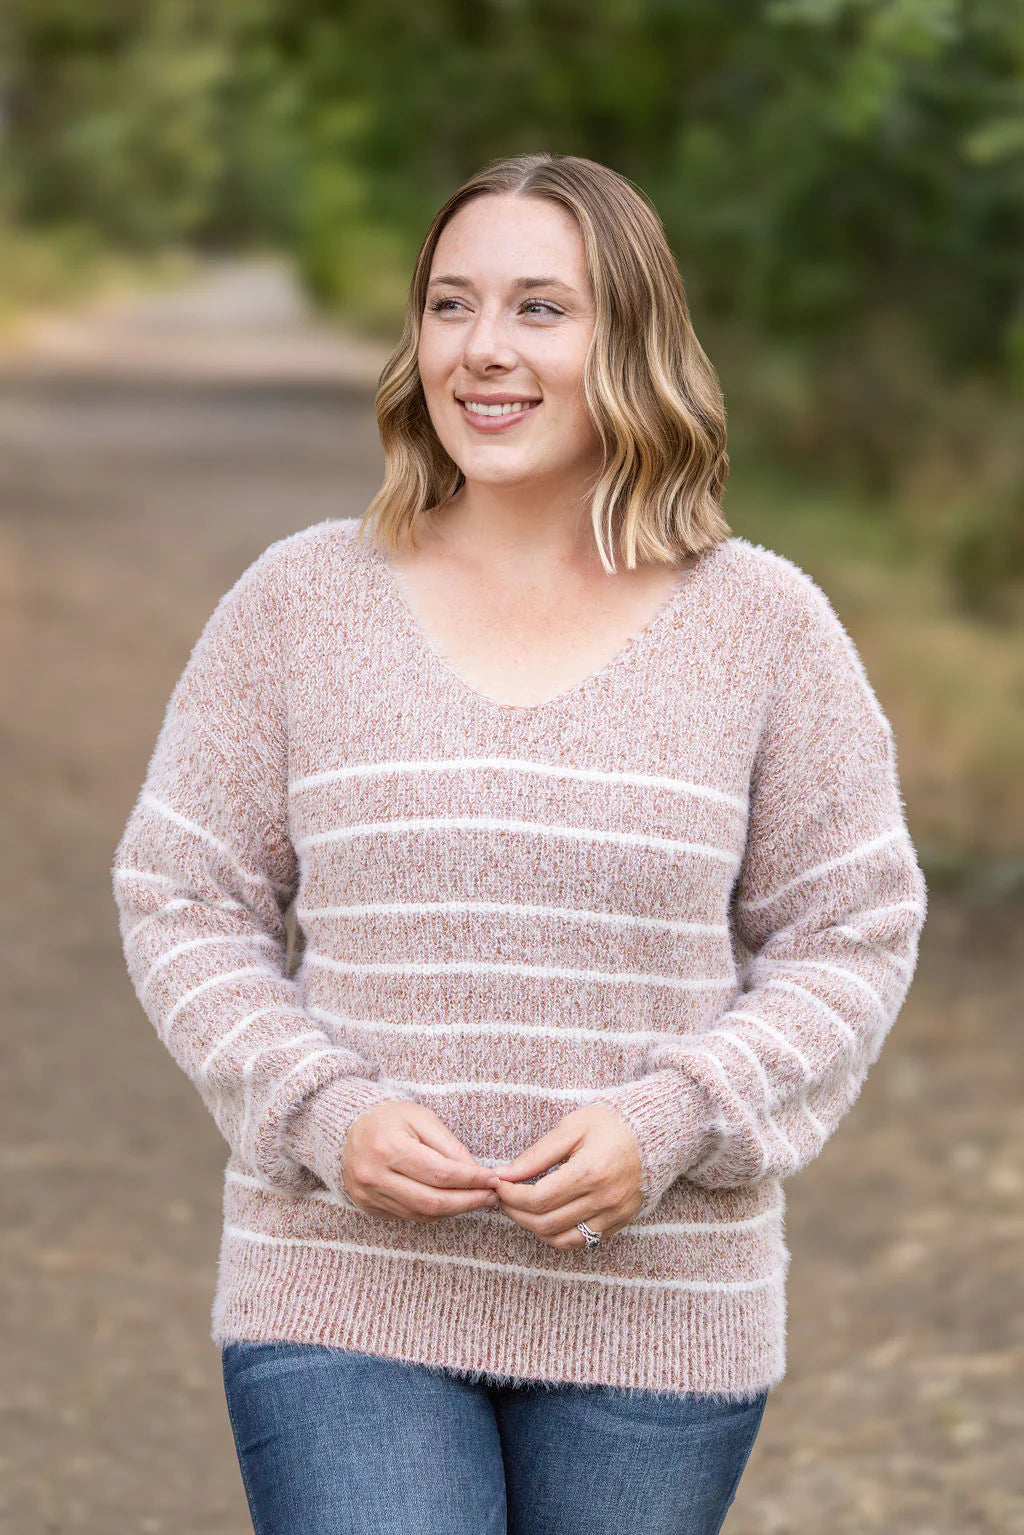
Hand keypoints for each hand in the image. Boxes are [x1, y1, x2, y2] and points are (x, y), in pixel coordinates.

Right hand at [341, 1100, 500, 1219]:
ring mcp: (369, 1195)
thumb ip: (450, 1146)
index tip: (493, 1179)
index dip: (471, 1180)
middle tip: (492, 1196)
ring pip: (422, 1213)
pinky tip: (452, 1202)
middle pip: (432, 1201)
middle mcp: (375, 1176)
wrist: (349, 1127)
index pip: (440, 1173)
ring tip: (477, 1199)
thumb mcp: (422, 1118)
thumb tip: (477, 1174)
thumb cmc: (390, 1118)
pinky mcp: (368, 1206)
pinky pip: (409, 1216)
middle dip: (469, 1201)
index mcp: (389, 1148)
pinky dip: (435, 1212)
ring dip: (455, 1210)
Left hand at [489, 1104, 643, 1249]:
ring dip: (535, 1229)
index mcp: (590, 1172)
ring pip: (562, 1240)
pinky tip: (548, 1217)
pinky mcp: (621, 1222)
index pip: (538, 1199)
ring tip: (523, 1209)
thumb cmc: (612, 1122)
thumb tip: (505, 1174)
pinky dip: (559, 1235)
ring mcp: (614, 1215)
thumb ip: (536, 1155)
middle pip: (546, 1223)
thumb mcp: (571, 1128)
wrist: (656, 1130)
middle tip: (504, 1197)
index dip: (511, 1196)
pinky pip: (583, 1242)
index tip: (499, 1184)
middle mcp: (604, 1199)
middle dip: (516, 1213)